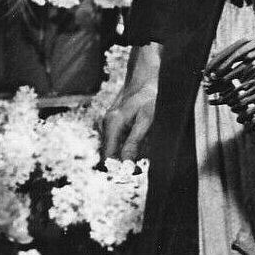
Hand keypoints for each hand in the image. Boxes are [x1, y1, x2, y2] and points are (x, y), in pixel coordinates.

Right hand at [102, 43, 161, 159]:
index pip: (107, 157)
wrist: (144, 76)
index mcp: (112, 125)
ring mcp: (109, 123)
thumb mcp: (146, 119)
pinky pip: (117, 140)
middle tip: (139, 170)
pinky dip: (126, 147)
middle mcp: (106, 125)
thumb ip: (135, 142)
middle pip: (109, 154)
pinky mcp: (114, 122)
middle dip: (122, 164)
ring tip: (141, 158)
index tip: (130, 178)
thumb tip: (126, 164)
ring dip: (125, 156)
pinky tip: (139, 145)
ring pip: (113, 148)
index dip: (117, 170)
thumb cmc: (148, 96)